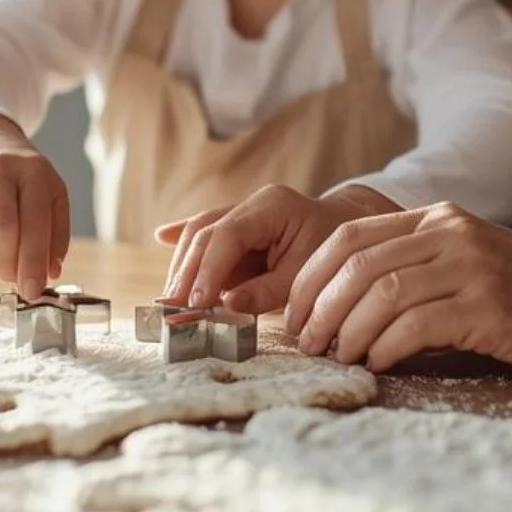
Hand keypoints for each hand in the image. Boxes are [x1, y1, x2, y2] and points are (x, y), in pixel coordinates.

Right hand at [0, 113, 70, 301]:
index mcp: (33, 170)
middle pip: (1, 226)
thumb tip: (51, 272)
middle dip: (8, 264)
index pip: (35, 221)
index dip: (33, 261)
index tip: (32, 290)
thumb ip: (56, 233)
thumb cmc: (22, 180)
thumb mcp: (50, 195)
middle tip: (12, 278)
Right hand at [155, 183, 400, 314]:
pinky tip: (162, 237)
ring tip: (169, 300)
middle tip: (171, 308)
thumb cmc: (332, 258)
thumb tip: (225, 305)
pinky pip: (205, 230)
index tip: (194, 302)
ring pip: (199, 231)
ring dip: (182, 265)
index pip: (228, 235)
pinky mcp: (237, 227)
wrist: (350, 235)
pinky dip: (185, 240)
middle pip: (206, 231)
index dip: (208, 269)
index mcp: (274, 206)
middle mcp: (253, 203)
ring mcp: (243, 212)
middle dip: (187, 271)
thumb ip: (267, 291)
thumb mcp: (306, 278)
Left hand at [287, 202, 511, 377]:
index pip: (351, 236)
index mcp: (439, 218)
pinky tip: (379, 363)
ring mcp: (473, 267)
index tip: (295, 314)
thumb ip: (415, 267)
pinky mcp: (492, 307)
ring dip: (348, 330)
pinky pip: (418, 324)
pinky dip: (386, 346)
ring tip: (339, 356)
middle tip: (307, 343)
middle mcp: (452, 233)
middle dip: (319, 306)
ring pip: (382, 292)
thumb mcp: (467, 262)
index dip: (311, 276)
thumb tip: (340, 305)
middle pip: (357, 263)